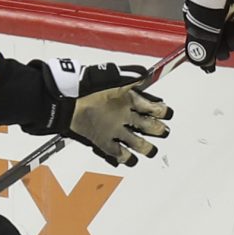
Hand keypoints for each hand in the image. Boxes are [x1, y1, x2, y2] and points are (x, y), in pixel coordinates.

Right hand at [43, 59, 172, 166]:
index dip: (163, 111)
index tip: (168, 113)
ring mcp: (115, 131)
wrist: (65, 102)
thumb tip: (145, 75)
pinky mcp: (103, 143)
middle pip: (150, 126)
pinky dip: (127, 158)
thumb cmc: (84, 86)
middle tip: (165, 132)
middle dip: (160, 130)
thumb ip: (129, 76)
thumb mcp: (110, 75)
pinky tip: (130, 160)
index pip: (153, 107)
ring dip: (147, 147)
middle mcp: (125, 116)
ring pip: (139, 144)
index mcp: (128, 98)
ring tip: (151, 150)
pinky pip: (119, 155)